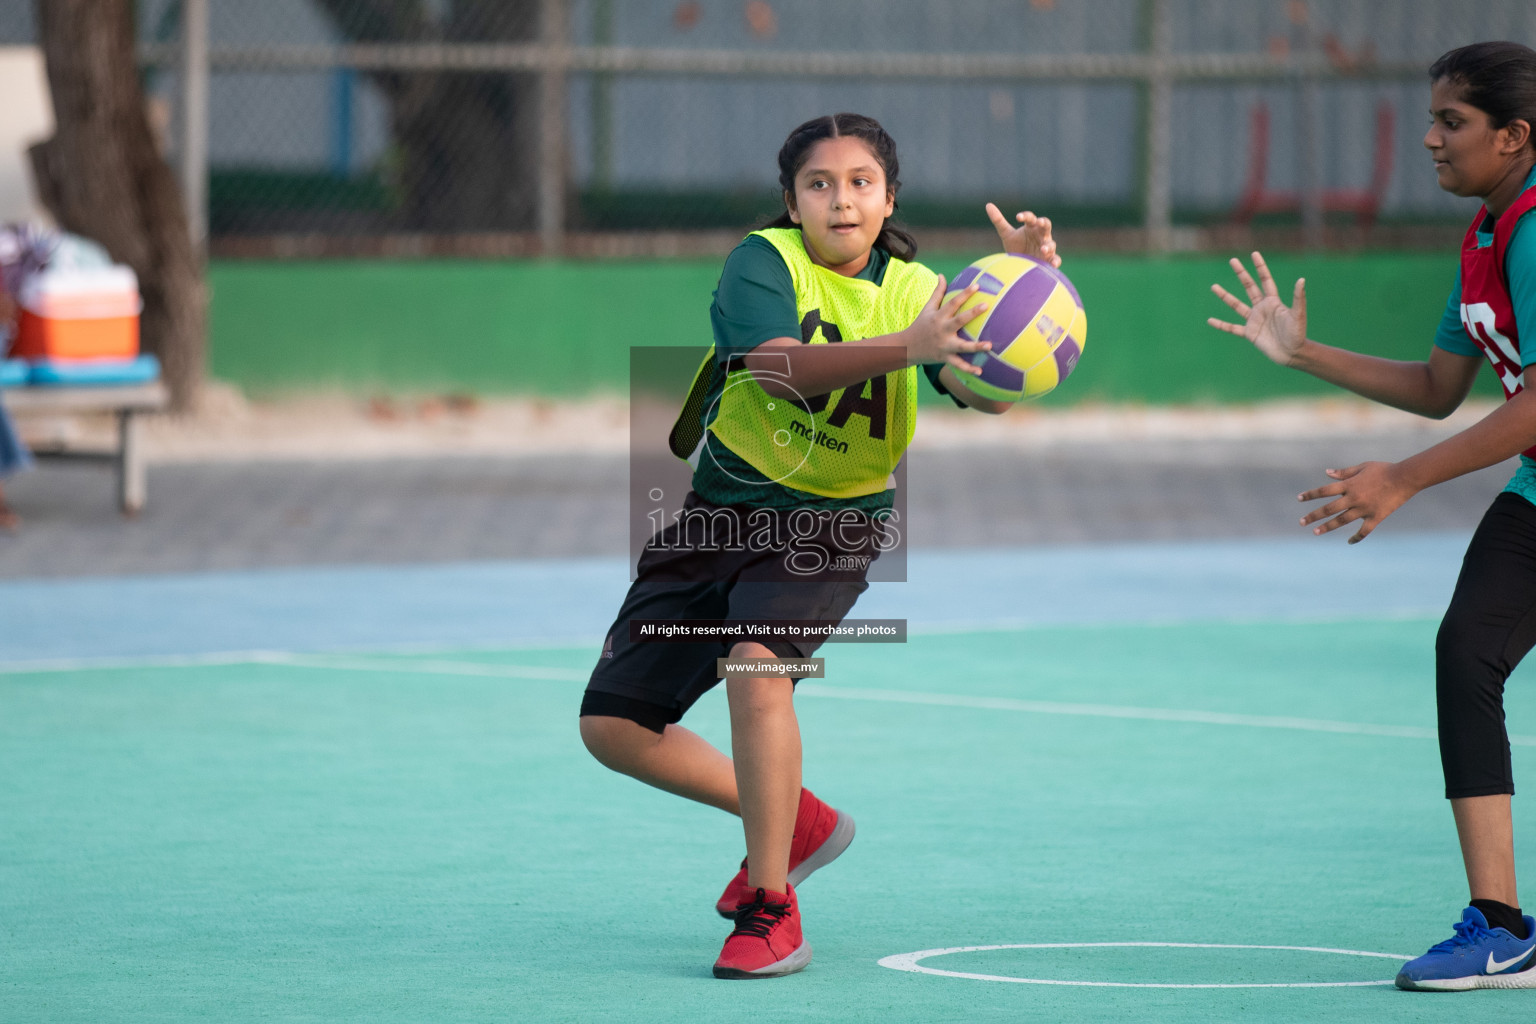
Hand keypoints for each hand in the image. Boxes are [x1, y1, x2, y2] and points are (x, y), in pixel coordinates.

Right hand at [906, 276, 990, 374]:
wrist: (907, 347)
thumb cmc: (921, 325)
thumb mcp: (927, 308)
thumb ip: (937, 292)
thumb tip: (942, 275)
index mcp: (939, 317)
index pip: (953, 302)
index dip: (965, 293)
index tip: (977, 285)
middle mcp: (942, 330)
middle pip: (959, 321)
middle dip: (972, 313)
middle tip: (986, 306)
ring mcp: (944, 346)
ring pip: (962, 347)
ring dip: (976, 347)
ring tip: (989, 345)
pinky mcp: (944, 358)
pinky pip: (958, 365)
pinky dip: (968, 369)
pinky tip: (980, 371)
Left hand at [986, 203, 1059, 266]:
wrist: (1019, 265)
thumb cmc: (1016, 247)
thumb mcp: (1006, 234)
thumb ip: (998, 220)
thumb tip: (988, 205)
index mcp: (1032, 227)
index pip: (1031, 218)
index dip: (1025, 216)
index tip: (1017, 217)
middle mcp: (1041, 235)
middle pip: (1046, 225)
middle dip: (1044, 223)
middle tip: (1039, 222)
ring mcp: (1046, 247)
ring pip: (1051, 243)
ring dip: (1048, 245)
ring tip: (1043, 249)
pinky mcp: (1048, 259)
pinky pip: (1055, 259)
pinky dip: (1056, 261)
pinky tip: (1053, 264)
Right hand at [1207, 251, 1306, 366]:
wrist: (1292, 353)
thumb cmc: (1298, 333)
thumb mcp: (1298, 314)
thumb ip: (1298, 297)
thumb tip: (1302, 279)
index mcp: (1273, 301)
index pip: (1265, 280)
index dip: (1260, 267)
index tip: (1254, 254)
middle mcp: (1262, 308)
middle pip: (1249, 287)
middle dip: (1241, 274)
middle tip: (1233, 260)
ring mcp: (1254, 320)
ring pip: (1236, 305)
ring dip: (1225, 296)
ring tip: (1213, 286)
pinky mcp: (1249, 333)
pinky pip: (1232, 328)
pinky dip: (1221, 325)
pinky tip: (1210, 320)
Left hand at [1298, 461, 1417, 543]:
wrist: (1406, 478)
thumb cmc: (1384, 469)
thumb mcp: (1362, 467)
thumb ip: (1344, 472)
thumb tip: (1327, 473)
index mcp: (1349, 485)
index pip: (1324, 491)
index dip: (1310, 495)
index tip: (1299, 499)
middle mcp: (1354, 498)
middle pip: (1329, 509)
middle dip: (1313, 516)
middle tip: (1301, 522)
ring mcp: (1364, 509)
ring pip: (1341, 521)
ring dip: (1327, 527)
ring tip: (1315, 532)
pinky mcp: (1376, 517)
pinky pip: (1364, 531)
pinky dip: (1356, 537)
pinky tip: (1349, 542)